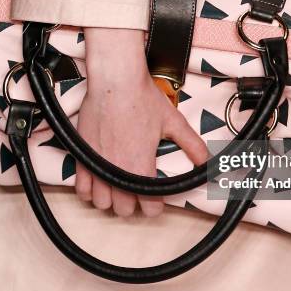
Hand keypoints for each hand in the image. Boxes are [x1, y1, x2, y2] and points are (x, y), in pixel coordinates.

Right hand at [75, 27, 208, 216]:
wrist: (115, 80)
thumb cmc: (141, 98)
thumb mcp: (173, 122)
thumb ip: (192, 145)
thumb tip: (207, 161)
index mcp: (141, 166)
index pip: (149, 208)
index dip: (156, 205)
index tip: (156, 198)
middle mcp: (118, 170)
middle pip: (124, 210)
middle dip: (133, 203)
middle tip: (138, 190)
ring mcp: (97, 165)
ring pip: (102, 204)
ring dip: (112, 199)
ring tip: (119, 187)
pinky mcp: (82, 156)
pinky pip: (82, 189)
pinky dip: (90, 191)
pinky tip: (100, 181)